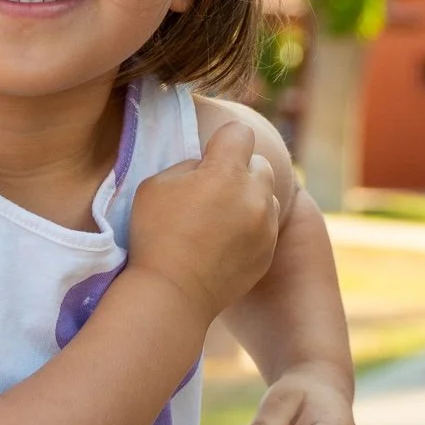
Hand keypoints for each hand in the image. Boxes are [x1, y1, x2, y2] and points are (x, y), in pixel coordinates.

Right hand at [128, 123, 278, 322]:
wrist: (172, 292)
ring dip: (250, 199)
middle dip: (240, 170)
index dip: (223, 140)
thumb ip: (189, 166)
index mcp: (225, 173)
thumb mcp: (156, 185)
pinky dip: (251, 227)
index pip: (240, 133)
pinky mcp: (269, 251)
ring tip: (221, 219)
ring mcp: (265, 226)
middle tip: (214, 190)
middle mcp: (254, 195)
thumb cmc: (155, 234)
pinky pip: (267, 226)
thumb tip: (207, 166)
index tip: (210, 155)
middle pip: (260, 164)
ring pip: (268, 196)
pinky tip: (225, 243)